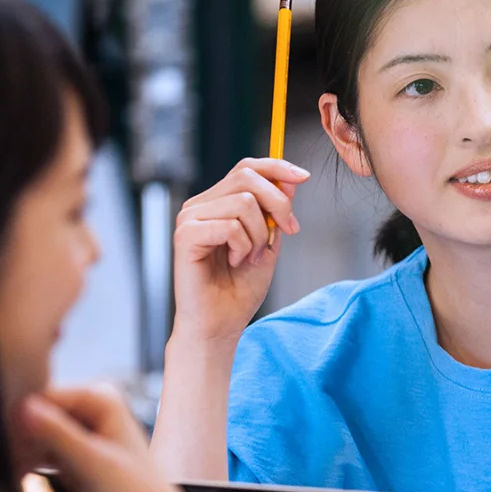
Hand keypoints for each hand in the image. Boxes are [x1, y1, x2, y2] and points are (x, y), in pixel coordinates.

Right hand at [18, 385, 209, 491]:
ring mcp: (77, 437)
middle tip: (25, 476)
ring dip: (24, 462)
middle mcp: (88, 413)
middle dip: (25, 446)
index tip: (19, 455)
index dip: (25, 424)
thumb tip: (22, 406)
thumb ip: (58, 434)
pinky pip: (35, 460)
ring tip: (31, 488)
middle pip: (34, 419)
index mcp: (100, 400)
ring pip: (31, 441)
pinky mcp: (68, 462)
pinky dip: (28, 474)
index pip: (41, 398)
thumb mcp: (93, 464)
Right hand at [173, 157, 309, 343]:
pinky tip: (235, 262)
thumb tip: (289, 179)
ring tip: (251, 257)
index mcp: (218, 203)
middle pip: (247, 177)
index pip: (246, 167)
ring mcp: (190, 218)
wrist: (220, 324)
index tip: (304, 177)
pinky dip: (243, 246)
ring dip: (259, 234)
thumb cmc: (239, 289)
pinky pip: (231, 226)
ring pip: (244, 202)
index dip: (277, 167)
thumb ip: (275, 212)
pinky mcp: (185, 235)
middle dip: (278, 203)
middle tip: (286, 231)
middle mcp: (200, 205)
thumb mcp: (269, 243)